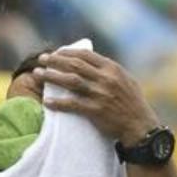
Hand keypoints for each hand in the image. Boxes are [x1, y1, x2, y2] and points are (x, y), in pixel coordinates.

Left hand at [34, 49, 159, 145]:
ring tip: (37, 74)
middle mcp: (105, 79)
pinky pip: (72, 105)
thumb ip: (108, 71)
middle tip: (41, 59)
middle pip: (74, 66)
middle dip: (55, 61)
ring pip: (70, 82)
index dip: (68, 52)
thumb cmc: (131, 102)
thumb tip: (90, 62)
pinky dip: (58, 103)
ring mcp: (100, 94)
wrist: (139, 124)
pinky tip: (46, 101)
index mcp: (112, 68)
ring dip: (51, 77)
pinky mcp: (95, 110)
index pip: (86, 55)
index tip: (55, 52)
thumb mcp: (124, 79)